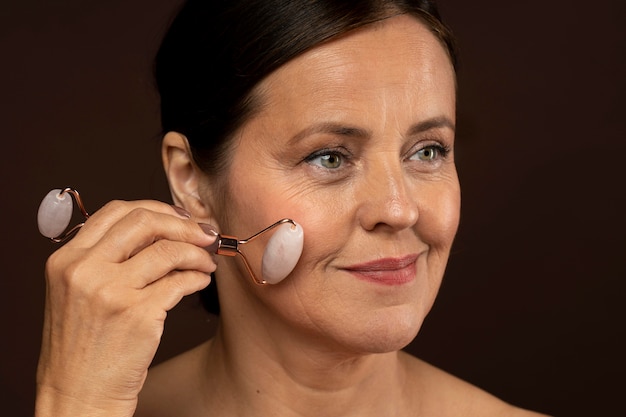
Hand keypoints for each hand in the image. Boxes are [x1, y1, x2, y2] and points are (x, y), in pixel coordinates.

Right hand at [35, 200, 216, 416]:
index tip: (179, 218)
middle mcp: (84, 270)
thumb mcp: (79, 292)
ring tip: (206, 262)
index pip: (116, 211)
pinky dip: (198, 277)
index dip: (156, 209)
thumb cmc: (84, 345)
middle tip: (204, 234)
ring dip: (197, 253)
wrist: (78, 394)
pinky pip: (180, 282)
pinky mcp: (137, 315)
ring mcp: (110, 292)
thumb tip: (163, 229)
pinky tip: (201, 281)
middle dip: (183, 225)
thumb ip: (108, 258)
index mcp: (67, 260)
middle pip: (144, 221)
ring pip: (169, 250)